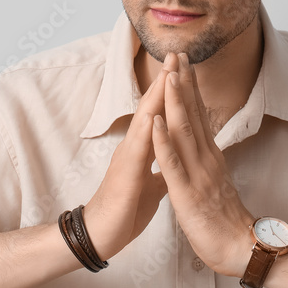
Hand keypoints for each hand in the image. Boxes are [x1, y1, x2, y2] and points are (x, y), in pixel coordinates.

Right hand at [83, 54, 174, 260]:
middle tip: (176, 53)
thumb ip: (160, 168)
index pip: (161, 114)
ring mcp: (129, 157)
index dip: (173, 92)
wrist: (102, 233)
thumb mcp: (151, 184)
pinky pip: (138, 149)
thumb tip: (173, 160)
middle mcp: (135, 146)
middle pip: (152, 107)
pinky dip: (147, 131)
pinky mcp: (126, 173)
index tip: (185, 68)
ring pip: (145, 120)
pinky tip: (153, 115)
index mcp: (144, 149)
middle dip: (165, 81)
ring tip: (168, 72)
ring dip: (156, 95)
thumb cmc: (125, 208)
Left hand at [151, 52, 254, 276]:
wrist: (239, 249)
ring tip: (167, 76)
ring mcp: (198, 173)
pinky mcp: (187, 192)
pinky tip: (155, 122)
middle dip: (183, 83)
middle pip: (193, 114)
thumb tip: (204, 143)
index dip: (190, 88)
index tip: (183, 63)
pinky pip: (172, 163)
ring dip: (173, 102)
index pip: (199, 115)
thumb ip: (207, 161)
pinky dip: (163, 141)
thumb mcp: (214, 182)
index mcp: (209, 156)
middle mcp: (206, 158)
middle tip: (177, 54)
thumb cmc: (223, 219)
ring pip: (184, 131)